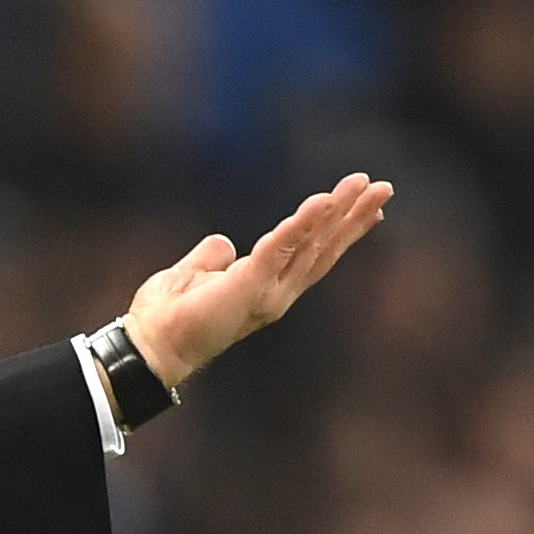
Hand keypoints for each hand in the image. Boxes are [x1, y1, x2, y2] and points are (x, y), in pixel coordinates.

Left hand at [120, 174, 396, 390]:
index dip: (340, 231)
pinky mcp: (251, 285)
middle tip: (384, 189)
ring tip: (369, 187)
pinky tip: (325, 200)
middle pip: (325, 248)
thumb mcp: (191, 275)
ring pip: (314, 244)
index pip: (311, 254)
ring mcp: (268, 291)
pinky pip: (282, 245)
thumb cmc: (166, 317)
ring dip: (343, 213)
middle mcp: (277, 292)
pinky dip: (305, 222)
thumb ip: (210, 258)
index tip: (368, 209)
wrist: (149, 346)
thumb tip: (223, 243)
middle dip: (355, 218)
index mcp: (266, 288)